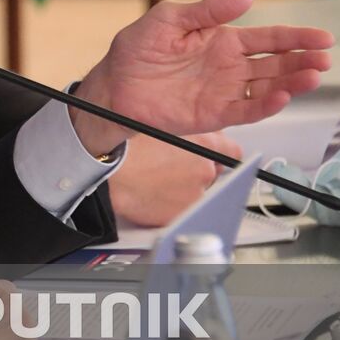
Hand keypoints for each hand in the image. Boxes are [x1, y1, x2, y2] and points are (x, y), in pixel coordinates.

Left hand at [71, 0, 332, 154]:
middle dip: (303, 60)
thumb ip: (207, 9)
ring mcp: (223, 91)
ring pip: (268, 87)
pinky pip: (245, 110)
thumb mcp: (168, 19)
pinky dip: (266, 105)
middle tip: (325, 58)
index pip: (268, 38)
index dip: (296, 37)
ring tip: (314, 76)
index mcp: (222, 40)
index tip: (324, 36)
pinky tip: (283, 96)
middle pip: (276, 63)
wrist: (113, 85)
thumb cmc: (136, 50)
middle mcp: (229, 66)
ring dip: (292, 82)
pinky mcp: (213, 114)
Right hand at [109, 133, 236, 225]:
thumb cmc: (127, 148)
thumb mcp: (160, 124)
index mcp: (205, 146)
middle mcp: (205, 173)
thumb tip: (194, 130)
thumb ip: (185, 128)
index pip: (232, 151)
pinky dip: (173, 203)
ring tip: (158, 179)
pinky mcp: (181, 215)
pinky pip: (184, 209)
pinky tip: (154, 193)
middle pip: (214, 171)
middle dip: (198, 169)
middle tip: (171, 164)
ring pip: (199, 191)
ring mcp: (195, 197)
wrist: (107, 175)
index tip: (211, 152)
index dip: (219, 150)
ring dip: (185, 187)